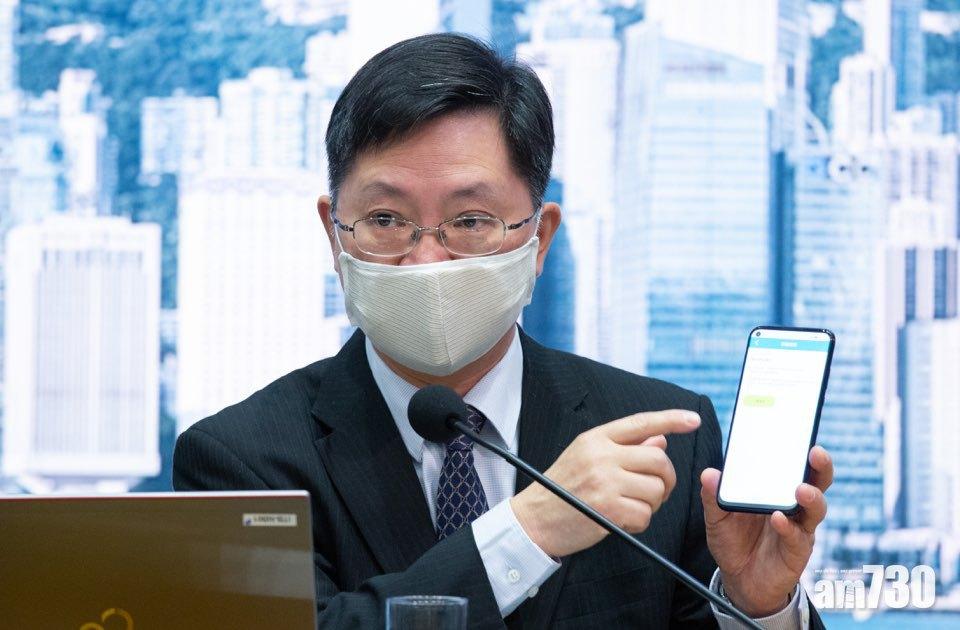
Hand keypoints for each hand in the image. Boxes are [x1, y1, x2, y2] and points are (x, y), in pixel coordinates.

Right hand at [511, 409, 700, 557]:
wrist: (534, 519)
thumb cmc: (562, 490)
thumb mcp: (587, 458)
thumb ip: (624, 448)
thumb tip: (660, 441)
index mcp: (596, 438)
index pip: (641, 423)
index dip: (670, 419)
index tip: (692, 420)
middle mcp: (601, 455)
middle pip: (658, 461)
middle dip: (665, 479)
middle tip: (655, 490)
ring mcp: (604, 481)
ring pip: (655, 489)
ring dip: (651, 504)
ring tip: (629, 507)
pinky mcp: (608, 508)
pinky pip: (645, 514)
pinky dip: (639, 522)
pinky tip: (621, 521)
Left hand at [701, 446, 833, 616]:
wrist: (740, 579)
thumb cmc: (733, 541)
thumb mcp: (717, 516)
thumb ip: (713, 496)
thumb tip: (709, 474)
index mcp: (776, 490)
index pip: (793, 464)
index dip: (799, 448)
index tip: (798, 430)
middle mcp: (793, 504)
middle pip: (817, 480)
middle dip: (820, 465)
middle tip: (815, 452)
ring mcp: (798, 526)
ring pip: (816, 508)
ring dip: (811, 496)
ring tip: (801, 489)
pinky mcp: (797, 550)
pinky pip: (796, 536)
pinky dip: (788, 526)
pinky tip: (778, 518)